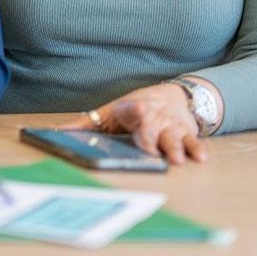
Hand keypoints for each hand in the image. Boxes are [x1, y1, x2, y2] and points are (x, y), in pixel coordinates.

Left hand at [63, 84, 206, 164]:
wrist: (172, 95)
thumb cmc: (134, 108)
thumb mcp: (109, 112)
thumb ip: (85, 124)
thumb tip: (56, 133)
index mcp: (132, 109)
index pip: (133, 109)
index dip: (134, 111)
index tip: (135, 113)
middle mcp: (153, 117)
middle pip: (153, 127)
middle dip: (152, 139)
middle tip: (151, 152)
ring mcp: (171, 125)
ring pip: (173, 136)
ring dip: (175, 147)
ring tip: (176, 160)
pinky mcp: (186, 133)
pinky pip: (192, 141)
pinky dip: (196, 149)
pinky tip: (200, 159)